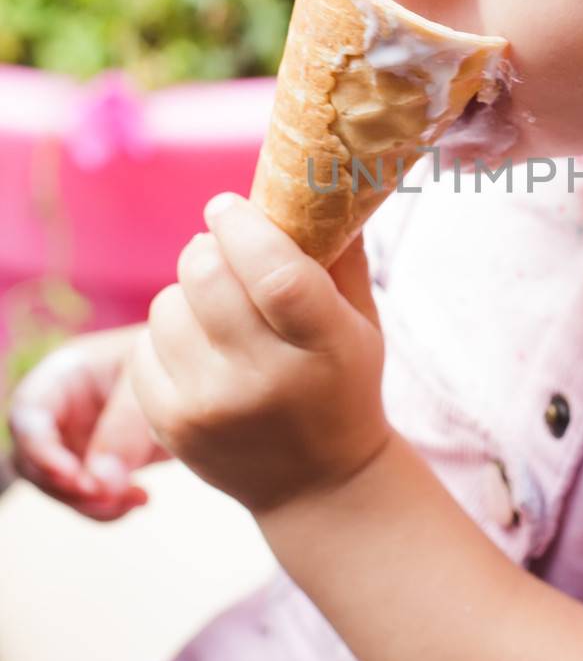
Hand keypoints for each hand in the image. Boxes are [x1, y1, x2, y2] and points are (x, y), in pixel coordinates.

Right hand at [6, 324, 170, 520]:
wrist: (204, 378)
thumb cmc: (175, 362)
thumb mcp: (152, 384)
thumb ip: (125, 427)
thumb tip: (100, 484)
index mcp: (66, 374)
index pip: (28, 415)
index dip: (42, 451)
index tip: (78, 479)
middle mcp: (61, 409)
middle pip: (34, 458)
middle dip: (67, 487)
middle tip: (111, 498)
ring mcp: (75, 437)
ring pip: (58, 485)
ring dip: (90, 503)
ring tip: (135, 498)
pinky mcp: (94, 461)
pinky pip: (87, 495)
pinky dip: (109, 505)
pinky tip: (142, 498)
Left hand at [128, 193, 391, 518]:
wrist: (319, 484)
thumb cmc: (342, 382)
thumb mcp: (361, 320)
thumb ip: (338, 252)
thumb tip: (317, 176)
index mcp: (324, 345)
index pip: (273, 271)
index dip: (242, 226)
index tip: (228, 206)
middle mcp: (266, 380)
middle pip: (205, 276)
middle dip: (208, 248)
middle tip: (224, 253)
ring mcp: (212, 407)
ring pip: (167, 305)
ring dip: (188, 295)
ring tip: (218, 314)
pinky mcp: (171, 426)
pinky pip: (144, 345)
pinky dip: (168, 337)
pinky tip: (199, 352)